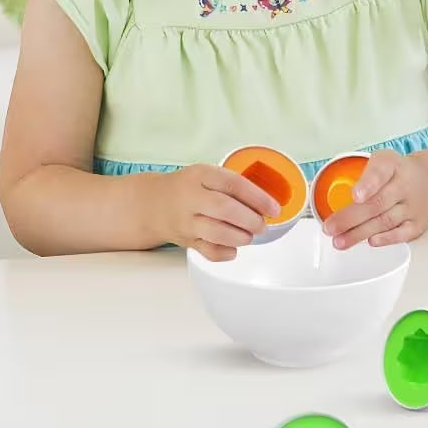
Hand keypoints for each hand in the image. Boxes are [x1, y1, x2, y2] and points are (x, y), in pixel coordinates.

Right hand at [147, 163, 278, 260]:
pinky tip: (233, 249)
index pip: (233, 184)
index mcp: (201, 175)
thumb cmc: (188, 188)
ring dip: (239, 237)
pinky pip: (206, 251)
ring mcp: (186, 221)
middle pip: (224, 209)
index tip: (274, 209)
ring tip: (250, 236)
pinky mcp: (185, 241)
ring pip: (215, 232)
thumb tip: (266, 203)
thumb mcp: (207, 174)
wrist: (152, 204)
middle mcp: (191, 198)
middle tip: (262, 225)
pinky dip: (224, 253)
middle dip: (250, 219)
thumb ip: (231, 185)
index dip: (258, 197)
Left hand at [319, 149, 427, 248]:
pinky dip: (386, 239)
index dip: (369, 183)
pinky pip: (402, 234)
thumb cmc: (396, 174)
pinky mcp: (417, 224)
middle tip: (329, 227)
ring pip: (386, 220)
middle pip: (378, 202)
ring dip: (360, 233)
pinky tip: (371, 241)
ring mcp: (413, 205)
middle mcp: (406, 184)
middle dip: (351, 217)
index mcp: (392, 165)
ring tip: (339, 241)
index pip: (381, 170)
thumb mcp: (381, 162)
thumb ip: (358, 176)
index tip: (355, 195)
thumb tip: (324, 195)